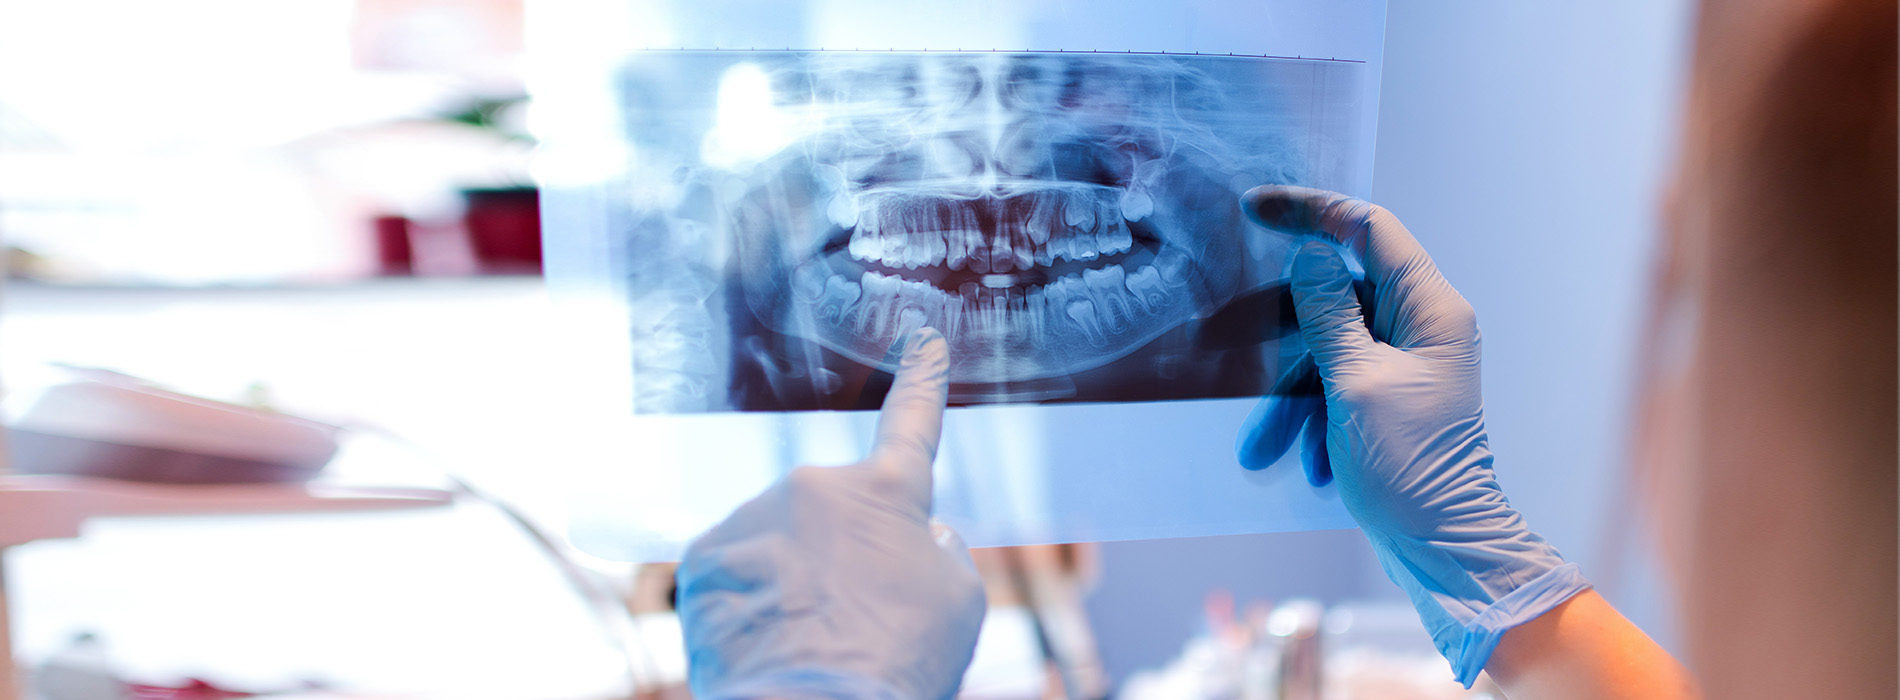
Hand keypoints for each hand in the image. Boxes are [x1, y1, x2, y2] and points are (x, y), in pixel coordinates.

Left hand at [676, 328, 985, 699]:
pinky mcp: (704, 556)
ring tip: (812, 640)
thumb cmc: (896, 663)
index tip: (925, 342)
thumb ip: (939, 552)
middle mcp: (814, 487)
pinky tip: (768, 642)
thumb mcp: (959, 603)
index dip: (923, 381)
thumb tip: (919, 539)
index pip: (913, 424)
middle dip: (843, 557)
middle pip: (835, 518)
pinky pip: (735, 572)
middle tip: (858, 619)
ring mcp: (753, 517)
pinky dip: (750, 605)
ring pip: (779, 545)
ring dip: (793, 583)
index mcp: (887, 492)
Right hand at [1234, 186, 1589, 686]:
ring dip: (1290, 396)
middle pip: (1337, 295)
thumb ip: (1328, 312)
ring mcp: (1407, 363)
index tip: (1254, 207)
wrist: (1443, 548)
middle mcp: (1424, 326)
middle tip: (1219, 341)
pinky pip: (1336, 385)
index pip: (1369, 229)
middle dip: (1281, 335)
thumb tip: (1310, 255)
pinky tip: (1300, 462)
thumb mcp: (1355, 383)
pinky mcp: (1390, 398)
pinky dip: (1311, 418)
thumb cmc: (1410, 467)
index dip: (1312, 210)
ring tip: (1261, 449)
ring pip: (1328, 350)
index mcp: (1431, 309)